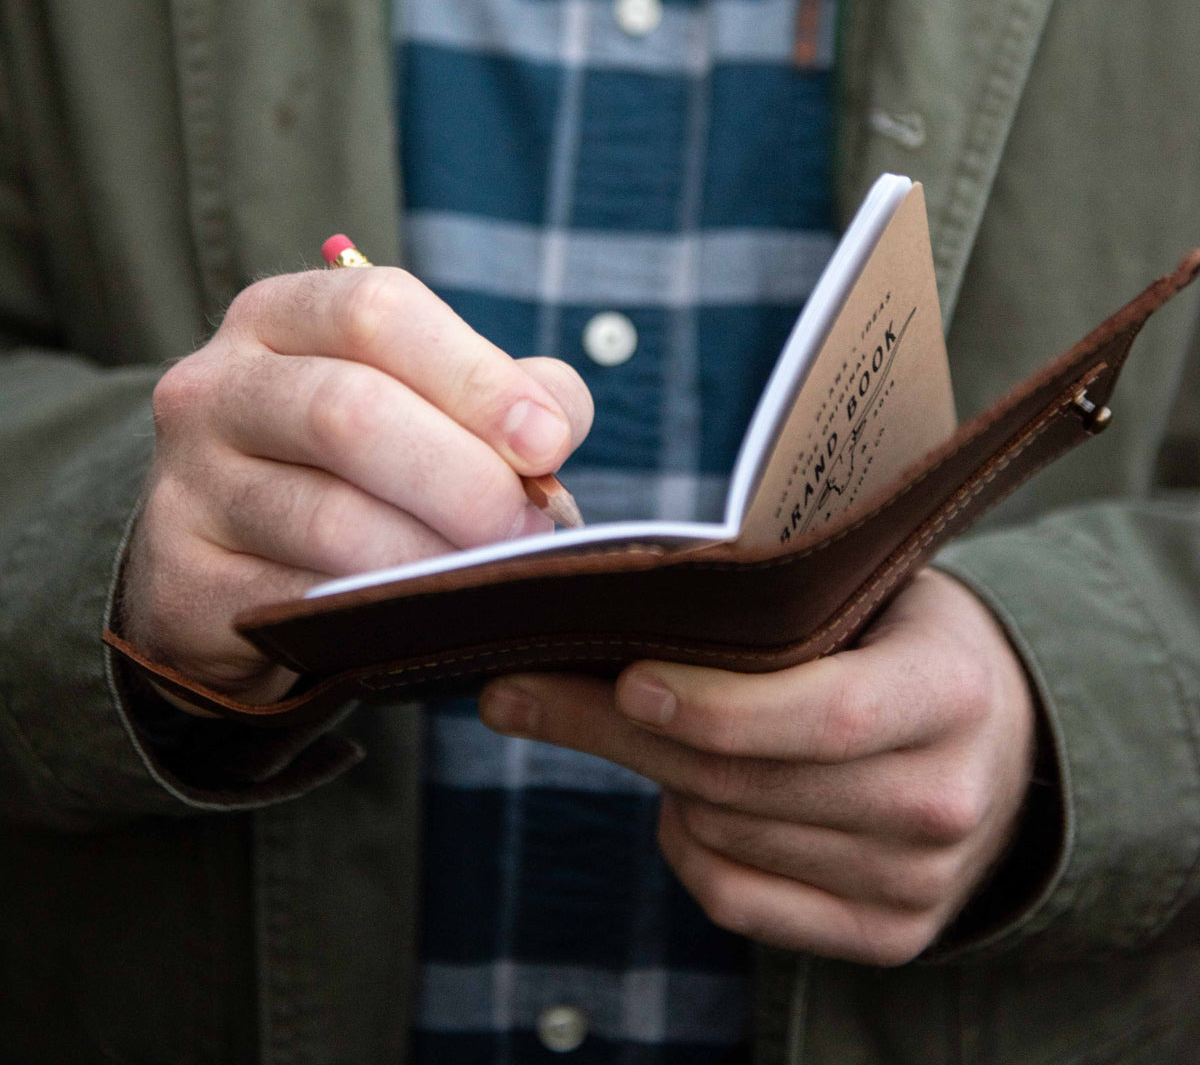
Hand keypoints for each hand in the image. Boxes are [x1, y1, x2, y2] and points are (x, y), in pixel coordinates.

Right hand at [122, 265, 592, 703]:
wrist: (237, 565)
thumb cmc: (356, 467)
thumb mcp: (422, 401)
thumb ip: (503, 393)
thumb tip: (556, 424)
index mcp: (282, 316)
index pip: (377, 311)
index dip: (476, 377)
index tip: (550, 443)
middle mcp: (217, 384)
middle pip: (350, 411)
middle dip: (464, 478)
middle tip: (527, 528)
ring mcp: (188, 483)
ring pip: (330, 519)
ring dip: (435, 555)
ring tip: (490, 574)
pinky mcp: (185, 579)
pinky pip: (301, 600)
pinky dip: (380, 610)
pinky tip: (425, 613)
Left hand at [478, 569, 1035, 964]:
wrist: (999, 745)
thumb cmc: (902, 644)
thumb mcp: (865, 593)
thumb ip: (771, 604)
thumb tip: (613, 613)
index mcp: (951, 691)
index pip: (827, 716)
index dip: (717, 707)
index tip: (626, 679)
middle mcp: (943, 799)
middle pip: (745, 781)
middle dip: (619, 731)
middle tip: (520, 692)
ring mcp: (918, 882)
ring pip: (725, 836)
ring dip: (655, 780)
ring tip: (636, 724)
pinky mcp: (886, 934)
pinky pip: (736, 900)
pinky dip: (685, 846)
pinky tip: (682, 800)